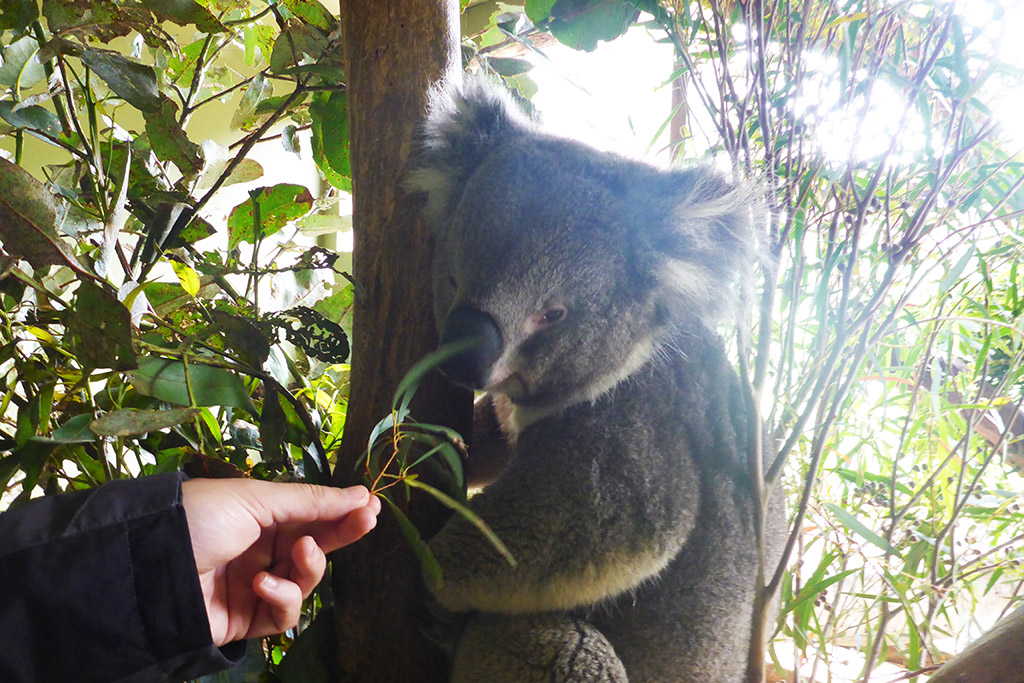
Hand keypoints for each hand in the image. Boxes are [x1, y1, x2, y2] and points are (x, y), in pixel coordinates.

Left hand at [181, 478, 380, 645]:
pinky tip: (264, 584)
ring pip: (305, 579)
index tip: (370, 504)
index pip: (311, 513)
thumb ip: (310, 501)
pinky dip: (282, 596)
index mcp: (260, 515)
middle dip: (341, 533)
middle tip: (367, 520)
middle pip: (315, 545)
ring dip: (310, 565)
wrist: (152, 567)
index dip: (340, 509)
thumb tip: (359, 493)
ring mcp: (256, 584)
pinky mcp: (249, 618)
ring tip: (301, 550)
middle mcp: (261, 549)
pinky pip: (284, 611)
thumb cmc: (203, 518)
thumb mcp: (256, 499)